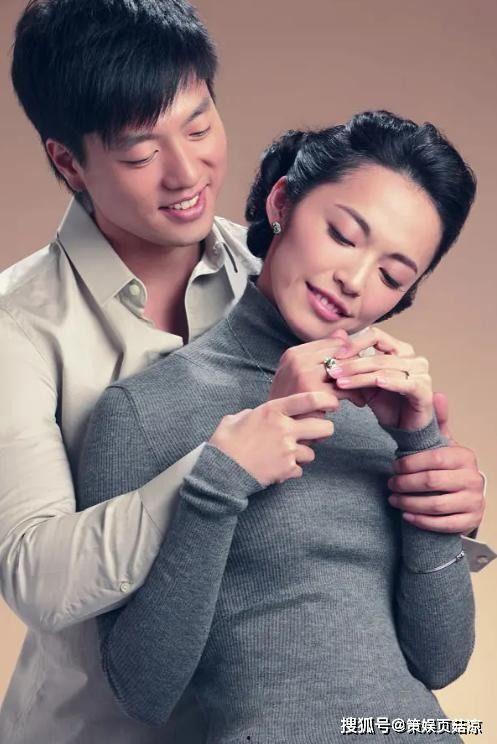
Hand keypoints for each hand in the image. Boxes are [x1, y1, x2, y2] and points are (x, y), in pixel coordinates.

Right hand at [209, 391, 336, 486]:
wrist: (220, 470)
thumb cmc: (225, 442)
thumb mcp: (237, 418)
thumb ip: (254, 414)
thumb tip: (258, 415)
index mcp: (272, 411)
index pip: (308, 399)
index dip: (326, 399)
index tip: (333, 403)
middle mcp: (284, 428)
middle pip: (323, 428)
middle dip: (324, 430)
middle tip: (318, 432)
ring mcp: (287, 450)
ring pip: (312, 452)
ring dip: (303, 454)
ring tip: (286, 455)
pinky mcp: (286, 470)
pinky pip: (299, 470)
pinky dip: (291, 470)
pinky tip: (278, 468)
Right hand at [269, 331, 365, 412]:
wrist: (273, 427)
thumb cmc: (291, 402)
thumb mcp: (300, 374)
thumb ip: (321, 355)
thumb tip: (343, 334)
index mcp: (294, 353)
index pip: (332, 343)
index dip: (349, 355)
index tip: (357, 367)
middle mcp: (296, 360)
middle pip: (340, 355)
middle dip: (356, 368)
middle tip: (365, 379)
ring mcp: (302, 375)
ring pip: (344, 372)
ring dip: (357, 382)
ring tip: (363, 392)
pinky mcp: (312, 393)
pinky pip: (343, 391)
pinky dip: (353, 397)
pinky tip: (356, 403)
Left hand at [328, 327, 433, 429]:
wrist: (403, 428)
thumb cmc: (386, 402)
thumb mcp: (364, 381)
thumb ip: (353, 361)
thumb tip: (336, 334)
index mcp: (399, 350)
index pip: (376, 336)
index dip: (355, 343)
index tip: (335, 355)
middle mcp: (412, 358)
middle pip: (378, 355)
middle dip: (352, 364)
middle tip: (332, 371)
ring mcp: (420, 373)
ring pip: (387, 370)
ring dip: (361, 376)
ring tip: (342, 382)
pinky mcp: (424, 390)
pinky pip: (406, 383)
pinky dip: (391, 382)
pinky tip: (378, 382)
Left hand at [387, 393, 484, 533]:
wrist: (466, 497)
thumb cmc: (448, 468)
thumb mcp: (444, 444)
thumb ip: (439, 422)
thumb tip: (437, 394)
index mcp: (464, 457)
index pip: (433, 458)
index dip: (409, 463)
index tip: (393, 466)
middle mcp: (473, 479)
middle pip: (431, 482)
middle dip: (405, 484)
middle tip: (390, 484)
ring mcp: (473, 501)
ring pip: (435, 504)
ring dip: (408, 503)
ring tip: (393, 499)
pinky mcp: (469, 521)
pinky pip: (442, 524)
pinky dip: (421, 520)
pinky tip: (406, 515)